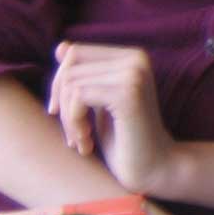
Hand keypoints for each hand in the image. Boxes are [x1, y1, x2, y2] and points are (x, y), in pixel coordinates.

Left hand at [48, 42, 178, 194]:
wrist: (153, 168)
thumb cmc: (124, 139)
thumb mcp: (98, 102)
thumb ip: (85, 75)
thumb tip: (61, 46)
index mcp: (132, 56)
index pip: (74, 53)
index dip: (60, 84)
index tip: (64, 115)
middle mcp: (136, 59)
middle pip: (69, 68)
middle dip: (61, 103)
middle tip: (73, 135)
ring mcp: (134, 74)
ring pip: (71, 83)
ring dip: (68, 119)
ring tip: (81, 141)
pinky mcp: (128, 94)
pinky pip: (78, 96)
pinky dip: (74, 123)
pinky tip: (87, 144)